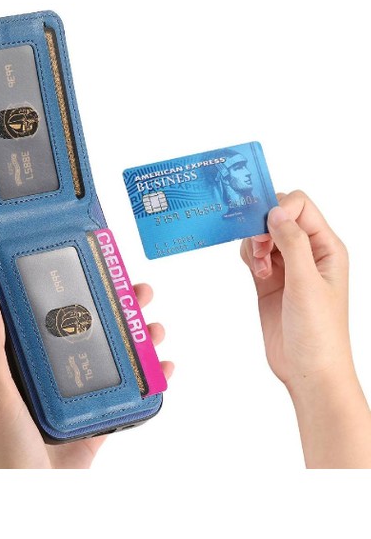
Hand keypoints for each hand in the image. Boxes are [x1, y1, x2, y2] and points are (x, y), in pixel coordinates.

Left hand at [0, 284, 172, 468]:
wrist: (34, 502)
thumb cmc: (6, 453)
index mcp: (32, 364)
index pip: (59, 317)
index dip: (81, 293)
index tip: (100, 273)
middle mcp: (58, 375)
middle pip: (96, 333)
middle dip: (121, 311)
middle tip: (140, 294)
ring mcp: (82, 397)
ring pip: (117, 359)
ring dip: (139, 340)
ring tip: (155, 329)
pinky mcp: (100, 421)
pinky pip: (129, 396)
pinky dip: (150, 381)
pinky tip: (163, 368)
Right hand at [241, 190, 370, 467]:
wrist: (308, 370)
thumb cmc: (319, 333)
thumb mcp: (307, 283)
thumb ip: (292, 243)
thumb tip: (276, 211)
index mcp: (326, 248)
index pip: (301, 207)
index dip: (280, 210)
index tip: (265, 229)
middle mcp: (308, 253)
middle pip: (279, 217)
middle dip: (263, 227)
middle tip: (260, 251)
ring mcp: (288, 267)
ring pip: (263, 235)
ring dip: (254, 244)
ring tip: (259, 268)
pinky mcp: (270, 281)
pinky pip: (255, 255)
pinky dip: (250, 256)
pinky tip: (256, 273)